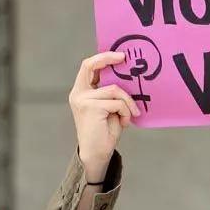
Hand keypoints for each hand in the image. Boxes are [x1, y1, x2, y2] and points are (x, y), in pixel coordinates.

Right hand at [68, 52, 140, 181]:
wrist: (97, 154)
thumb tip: (127, 75)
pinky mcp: (91, 107)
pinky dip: (126, 111)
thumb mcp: (110, 107)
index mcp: (82, 91)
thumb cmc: (105, 131)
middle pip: (90, 65)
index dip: (103, 58)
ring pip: (114, 89)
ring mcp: (83, 100)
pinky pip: (117, 102)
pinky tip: (125, 122)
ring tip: (131, 115)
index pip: (88, 66)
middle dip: (108, 58)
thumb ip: (112, 92)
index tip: (120, 56)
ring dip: (127, 102)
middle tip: (125, 58)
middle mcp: (78, 94)